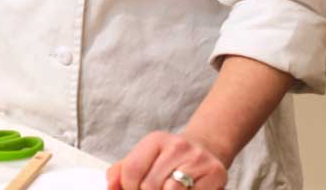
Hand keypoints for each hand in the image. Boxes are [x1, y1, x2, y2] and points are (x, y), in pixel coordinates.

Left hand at [106, 131, 227, 189]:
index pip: (131, 170)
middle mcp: (177, 145)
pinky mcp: (215, 172)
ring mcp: (197, 158)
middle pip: (149, 185)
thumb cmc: (169, 162)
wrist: (207, 152)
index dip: (128, 188)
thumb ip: (122, 172)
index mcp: (156, 140)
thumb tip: (110, 186)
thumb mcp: (145, 160)